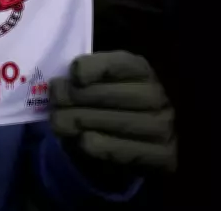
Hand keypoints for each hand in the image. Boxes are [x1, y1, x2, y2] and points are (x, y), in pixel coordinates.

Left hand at [49, 51, 175, 173]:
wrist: (117, 151)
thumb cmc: (97, 110)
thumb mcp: (87, 90)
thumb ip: (77, 83)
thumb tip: (58, 87)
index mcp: (139, 70)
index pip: (120, 64)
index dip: (96, 67)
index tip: (74, 76)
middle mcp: (157, 96)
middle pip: (118, 94)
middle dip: (80, 97)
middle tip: (56, 102)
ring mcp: (165, 127)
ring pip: (122, 122)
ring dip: (85, 122)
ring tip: (59, 122)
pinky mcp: (165, 156)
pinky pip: (129, 150)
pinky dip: (102, 146)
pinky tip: (83, 141)